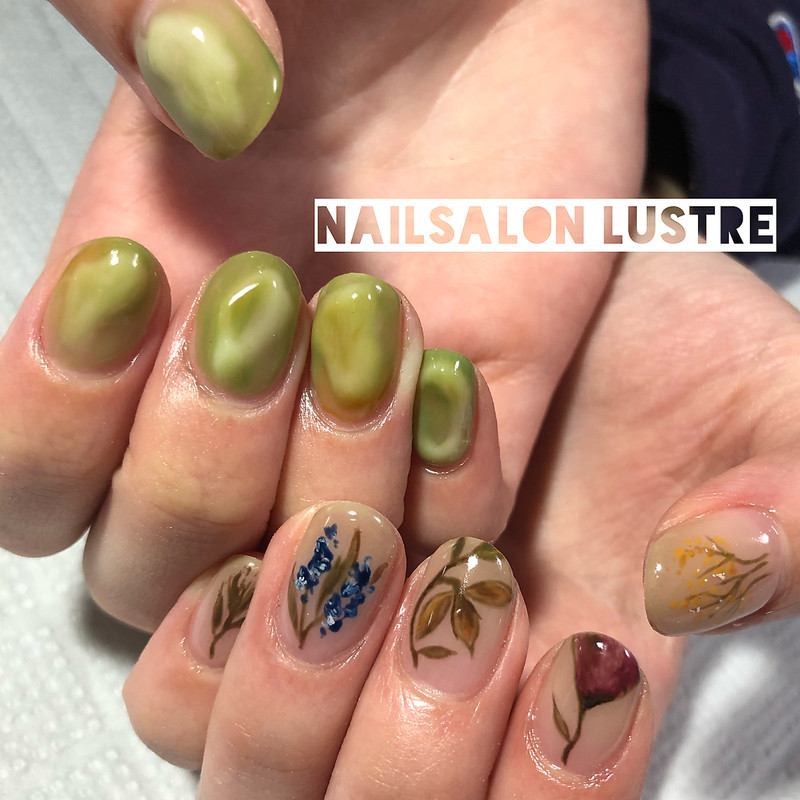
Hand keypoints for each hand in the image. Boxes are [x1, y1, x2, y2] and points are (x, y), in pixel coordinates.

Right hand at [0, 0, 647, 630]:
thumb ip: (144, 1)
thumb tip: (205, 96)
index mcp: (144, 300)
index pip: (35, 472)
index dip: (50, 430)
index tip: (135, 282)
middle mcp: (245, 387)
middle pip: (157, 565)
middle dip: (201, 471)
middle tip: (271, 306)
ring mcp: (364, 418)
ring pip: (301, 579)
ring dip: (329, 488)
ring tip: (379, 324)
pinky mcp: (483, 408)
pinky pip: (450, 533)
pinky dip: (449, 493)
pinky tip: (457, 374)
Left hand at [123, 251, 799, 796]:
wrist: (555, 261)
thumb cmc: (661, 336)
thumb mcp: (765, 406)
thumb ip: (785, 507)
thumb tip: (713, 568)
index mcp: (546, 668)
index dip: (532, 781)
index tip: (553, 645)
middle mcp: (405, 657)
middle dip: (395, 729)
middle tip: (456, 573)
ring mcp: (299, 589)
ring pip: (208, 721)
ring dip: (277, 644)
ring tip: (353, 511)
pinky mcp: (222, 505)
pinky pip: (148, 586)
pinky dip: (182, 551)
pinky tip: (251, 474)